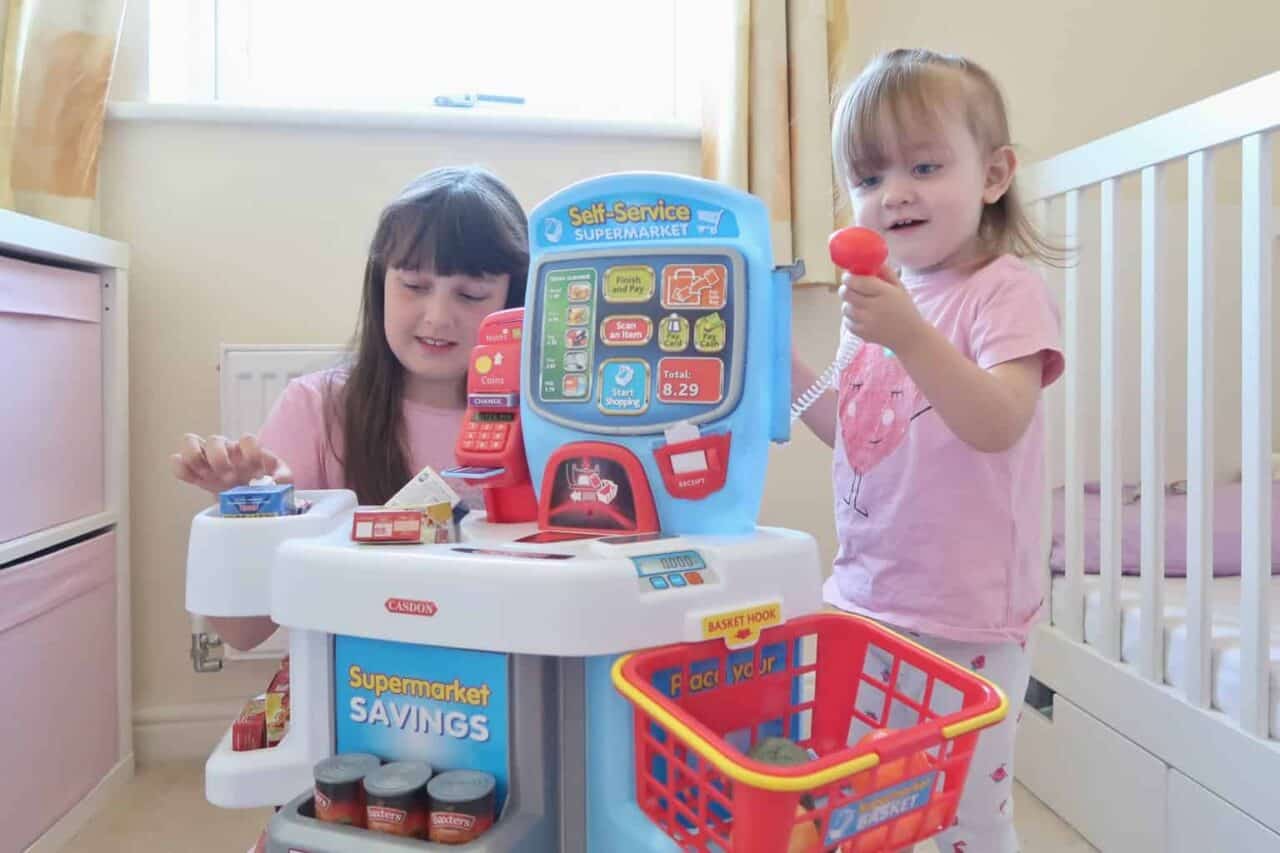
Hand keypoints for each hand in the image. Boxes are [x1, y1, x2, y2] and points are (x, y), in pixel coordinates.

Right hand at [170, 433, 292, 493]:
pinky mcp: (195, 472)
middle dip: (219, 459)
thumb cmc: (264, 483)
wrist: (248, 496)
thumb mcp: (280, 480)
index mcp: (248, 450)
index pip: (247, 439)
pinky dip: (180, 469)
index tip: (253, 468)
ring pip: (190, 441)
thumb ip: (283, 477)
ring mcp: (208, 458)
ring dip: (196, 458)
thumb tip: (276, 482)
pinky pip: (178, 463)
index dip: (250, 451)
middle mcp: (227, 449)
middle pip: (215, 439)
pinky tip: (194, 480)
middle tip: (227, 478)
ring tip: (206, 476)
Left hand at [839, 264, 925, 353]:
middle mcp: (874, 307)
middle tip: (850, 287)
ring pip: (845, 307)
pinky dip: (851, 317)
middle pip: (846, 293)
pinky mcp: (862, 334)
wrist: (910, 337)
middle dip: (845, 288)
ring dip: (849, 303)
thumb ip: (885, 272)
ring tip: (859, 303)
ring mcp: (867, 322)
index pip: (858, 281)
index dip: (849, 277)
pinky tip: (861, 316)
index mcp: (885, 293)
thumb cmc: (904, 308)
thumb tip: (869, 261)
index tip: (848, 276)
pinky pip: (847, 321)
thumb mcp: (899, 288)